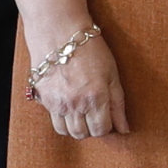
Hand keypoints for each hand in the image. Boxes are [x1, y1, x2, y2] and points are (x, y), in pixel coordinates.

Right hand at [26, 19, 126, 140]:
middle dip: (91, 129)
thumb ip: (118, 105)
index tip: (107, 118)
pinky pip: (54, 120)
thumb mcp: (112, 75)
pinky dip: (62, 119)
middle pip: (82, 134)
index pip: (101, 130)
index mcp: (95, 97)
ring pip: (66, 131)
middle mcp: (75, 104)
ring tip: (81, 112)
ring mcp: (57, 103)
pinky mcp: (43, 99)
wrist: (59, 33)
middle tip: (94, 115)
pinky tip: (69, 104)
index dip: (106, 127)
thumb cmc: (90, 50)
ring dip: (76, 127)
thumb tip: (124, 129)